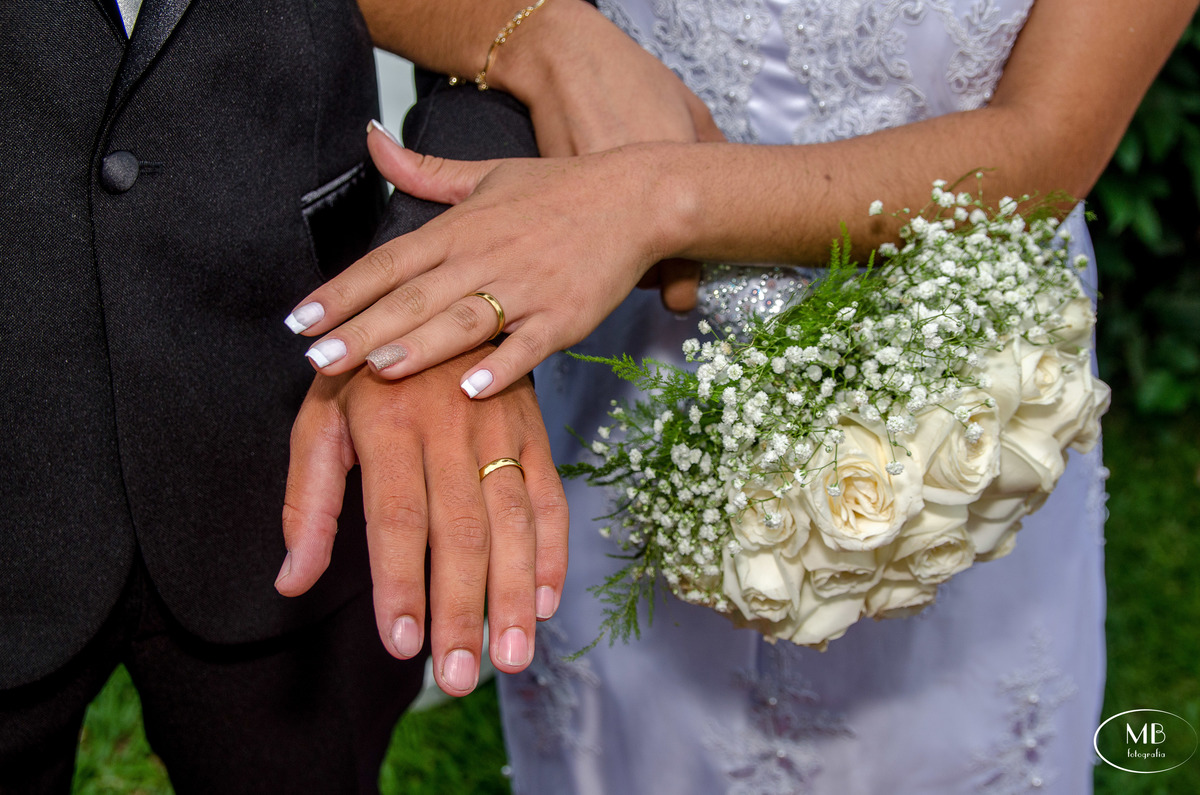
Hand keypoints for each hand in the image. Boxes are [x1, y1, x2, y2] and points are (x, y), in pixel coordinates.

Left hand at [275, 347, 568, 695]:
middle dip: (461, 609)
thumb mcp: (320, 421)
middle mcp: (450, 424)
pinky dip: (552, 552)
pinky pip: (549, 497)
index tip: (404, 644)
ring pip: (512, 521)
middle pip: (460, 530)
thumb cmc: (364, 375)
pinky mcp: (535, 430)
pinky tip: (545, 603)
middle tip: (461, 675)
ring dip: (514, 593)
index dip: (402, 582)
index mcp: (388, 421)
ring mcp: (501, 426)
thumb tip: (292, 582)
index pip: (396, 516)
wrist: (435, 306)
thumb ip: (308, 502)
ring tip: (511, 656)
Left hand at [286, 131, 688, 398]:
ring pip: (465, 321)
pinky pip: (529, 345)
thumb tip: (371, 138)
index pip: (388, 261)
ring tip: (375, 369)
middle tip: (316, 359)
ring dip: (420, 346)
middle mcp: (486, 257)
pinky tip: (472, 390)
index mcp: (460, 228)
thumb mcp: (486, 173)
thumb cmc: (557, 190)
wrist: (635, 198)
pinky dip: (503, 367)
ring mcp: (527, 289)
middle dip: (362, 329)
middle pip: (414, 297)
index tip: (298, 320)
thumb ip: (423, 170)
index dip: (342, 291)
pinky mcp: (565, 317)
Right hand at [495, 0, 715, 309]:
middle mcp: (630, 199)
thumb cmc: (635, 81)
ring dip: (613, 261)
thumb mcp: (690, 112)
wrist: (567, 63)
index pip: (681, 258)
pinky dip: (584, 242)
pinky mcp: (558, 204)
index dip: (681, 285)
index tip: (680, 298)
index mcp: (673, 179)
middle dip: (648, 273)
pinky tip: (590, 226)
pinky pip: (576, 243)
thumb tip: (732, 200)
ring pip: (605, 261)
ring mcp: (590, 205)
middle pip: (641, 268)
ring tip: (620, 242)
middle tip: (654, 262)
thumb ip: (712, 157)